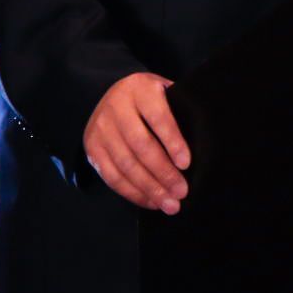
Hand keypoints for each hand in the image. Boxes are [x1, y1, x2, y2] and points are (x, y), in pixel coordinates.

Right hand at [83, 72, 190, 214]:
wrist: (111, 95)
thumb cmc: (149, 99)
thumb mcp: (164, 93)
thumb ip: (178, 112)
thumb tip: (201, 147)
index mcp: (140, 88)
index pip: (158, 116)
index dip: (173, 141)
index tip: (186, 164)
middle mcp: (116, 106)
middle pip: (141, 144)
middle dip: (163, 172)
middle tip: (182, 191)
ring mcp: (101, 128)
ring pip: (126, 164)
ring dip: (150, 188)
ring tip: (169, 203)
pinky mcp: (92, 147)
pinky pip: (112, 176)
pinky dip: (133, 193)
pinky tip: (151, 201)